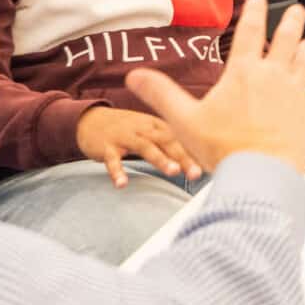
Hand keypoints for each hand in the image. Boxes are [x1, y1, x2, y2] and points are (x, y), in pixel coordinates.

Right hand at [76, 106, 203, 186]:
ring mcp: (125, 136)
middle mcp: (144, 128)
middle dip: (184, 156)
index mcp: (158, 125)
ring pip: (145, 147)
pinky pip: (112, 160)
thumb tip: (197, 160)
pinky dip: (117, 171)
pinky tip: (122, 184)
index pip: (181, 137)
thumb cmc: (127, 130)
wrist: (89, 120)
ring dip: (160, 159)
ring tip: (173, 172)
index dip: (198, 150)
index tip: (214, 163)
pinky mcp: (106, 146)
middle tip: (198, 173)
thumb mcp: (150, 132)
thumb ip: (171, 144)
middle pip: (168, 141)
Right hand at [126, 0, 304, 174]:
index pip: (249, 33)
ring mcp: (294, 97)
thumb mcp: (185, 119)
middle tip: (296, 10)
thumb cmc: (226, 148)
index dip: (254, 12)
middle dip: (291, 22)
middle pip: (286, 41)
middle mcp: (273, 79)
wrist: (260, 173)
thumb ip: (162, 94)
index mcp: (244, 74)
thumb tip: (137, 76)